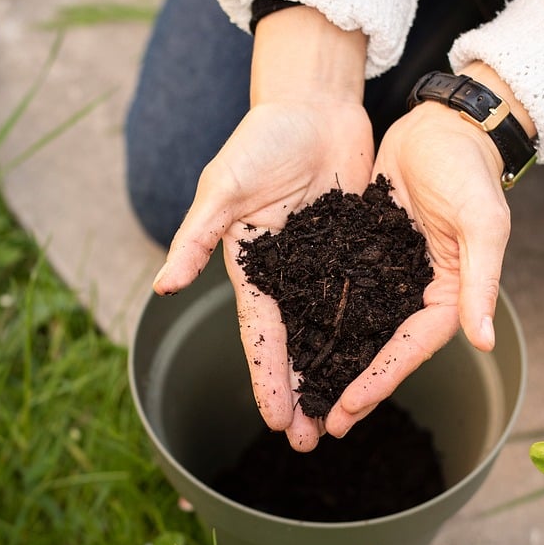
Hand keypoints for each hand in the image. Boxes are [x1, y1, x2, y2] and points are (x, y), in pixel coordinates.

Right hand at [153, 98, 374, 450]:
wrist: (312, 102)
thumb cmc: (260, 138)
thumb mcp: (223, 187)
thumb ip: (197, 238)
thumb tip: (163, 287)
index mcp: (251, 265)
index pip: (261, 333)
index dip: (268, 378)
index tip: (277, 421)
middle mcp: (286, 273)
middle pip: (296, 344)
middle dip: (301, 393)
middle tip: (311, 442)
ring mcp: (322, 263)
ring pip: (331, 329)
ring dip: (335, 372)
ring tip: (344, 417)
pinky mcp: (355, 246)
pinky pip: (363, 295)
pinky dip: (368, 330)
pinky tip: (380, 361)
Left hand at [324, 62, 526, 438]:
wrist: (442, 124)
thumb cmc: (469, 169)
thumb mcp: (482, 223)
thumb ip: (482, 282)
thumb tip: (482, 341)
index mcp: (449, 292)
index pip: (411, 347)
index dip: (381, 379)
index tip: (348, 408)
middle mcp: (416, 290)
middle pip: (380, 348)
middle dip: (351, 386)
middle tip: (319, 424)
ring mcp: (387, 273)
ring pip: (357, 327)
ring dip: (332, 361)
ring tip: (301, 396)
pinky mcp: (363, 251)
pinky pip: (339, 293)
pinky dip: (320, 318)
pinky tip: (293, 338)